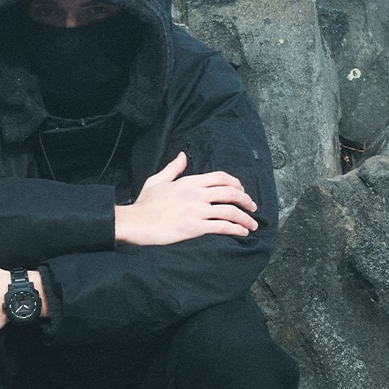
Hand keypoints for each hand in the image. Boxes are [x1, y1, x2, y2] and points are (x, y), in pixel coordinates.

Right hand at [114, 152, 257, 245]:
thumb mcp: (157, 180)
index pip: (221, 177)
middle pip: (231, 192)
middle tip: (253, 208)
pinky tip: (242, 233)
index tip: (242, 191)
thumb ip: (173, 168)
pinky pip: (222, 227)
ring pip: (230, 211)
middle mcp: (196, 194)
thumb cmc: (144, 204)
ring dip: (245, 218)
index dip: (236, 183)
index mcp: (189, 182)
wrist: (135, 222)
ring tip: (252, 225)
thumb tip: (182, 156)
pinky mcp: (194, 227)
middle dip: (246, 200)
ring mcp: (196, 210)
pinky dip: (236, 229)